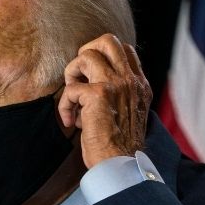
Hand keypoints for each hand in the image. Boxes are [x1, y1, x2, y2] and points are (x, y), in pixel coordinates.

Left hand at [58, 34, 152, 167]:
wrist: (121, 164)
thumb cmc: (119, 145)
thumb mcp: (127, 113)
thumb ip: (116, 96)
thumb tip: (87, 88)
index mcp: (139, 84)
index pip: (124, 50)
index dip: (102, 58)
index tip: (91, 80)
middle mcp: (130, 80)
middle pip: (107, 40)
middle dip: (85, 53)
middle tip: (79, 77)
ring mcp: (116, 84)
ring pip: (86, 55)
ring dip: (71, 74)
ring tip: (73, 98)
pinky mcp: (98, 95)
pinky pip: (71, 88)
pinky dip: (64, 105)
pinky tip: (71, 121)